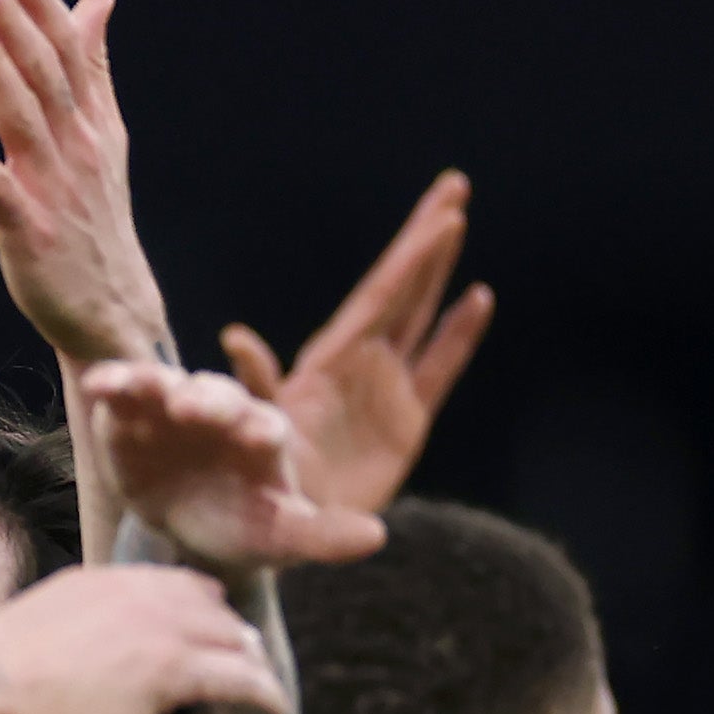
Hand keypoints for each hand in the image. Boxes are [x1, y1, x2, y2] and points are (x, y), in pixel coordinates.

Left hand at [0, 0, 173, 366]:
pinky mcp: (28, 229)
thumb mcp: (104, 136)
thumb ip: (94, 67)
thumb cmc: (96, 217)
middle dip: (16, 22)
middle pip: (46, 74)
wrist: (113, 308)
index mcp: (95, 124)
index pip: (72, 53)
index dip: (45, 6)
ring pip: (22, 117)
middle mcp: (78, 148)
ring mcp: (54, 188)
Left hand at [0, 564, 293, 713]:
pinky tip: (176, 614)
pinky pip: (158, 576)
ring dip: (221, 622)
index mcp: (174, 664)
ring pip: (202, 595)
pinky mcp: (93, 576)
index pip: (250, 677)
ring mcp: (124, 588)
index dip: (270, 699)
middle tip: (250, 686)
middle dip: (250, 662)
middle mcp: (159, 615)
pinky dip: (181, 594)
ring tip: (221, 650)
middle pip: (233, 631)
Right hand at [76, 360, 388, 576]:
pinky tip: (100, 385)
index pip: (264, 424)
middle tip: (192, 409)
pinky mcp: (134, 415)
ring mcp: (176, 409)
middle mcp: (223, 413)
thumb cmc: (247, 529)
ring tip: (135, 387)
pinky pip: (125, 393)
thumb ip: (325, 536)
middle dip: (206, 401)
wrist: (192, 533)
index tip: (252, 436)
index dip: (257, 427)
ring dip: (154, 383)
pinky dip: (113, 383)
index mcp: (264, 437)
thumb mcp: (284, 539)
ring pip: (169, 384)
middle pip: (217, 396)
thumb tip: (377, 537)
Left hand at [213, 173, 492, 516]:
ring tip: (458, 223)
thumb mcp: (257, 426)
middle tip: (455, 187)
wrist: (283, 526)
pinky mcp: (406, 420)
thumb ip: (257, 382)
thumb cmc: (263, 477)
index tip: (441, 212)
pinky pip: (439, 366)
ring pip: (420, 314)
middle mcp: (361, 361)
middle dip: (427, 239)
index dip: (412, 256)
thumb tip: (235, 337)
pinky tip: (478, 298)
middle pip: (403, 288)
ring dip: (440, 272)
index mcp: (331, 358)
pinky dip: (458, 334)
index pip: (381, 295)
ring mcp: (386, 385)